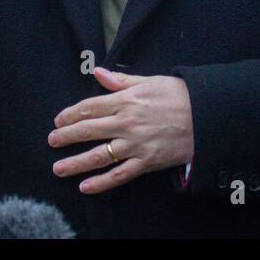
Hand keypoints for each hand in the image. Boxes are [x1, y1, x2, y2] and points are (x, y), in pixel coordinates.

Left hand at [48, 68, 193, 194]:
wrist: (207, 116)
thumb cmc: (179, 95)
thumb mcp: (149, 81)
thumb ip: (121, 80)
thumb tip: (98, 72)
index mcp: (126, 100)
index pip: (90, 107)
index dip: (71, 114)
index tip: (58, 120)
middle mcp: (126, 123)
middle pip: (89, 131)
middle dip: (66, 137)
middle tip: (52, 141)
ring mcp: (135, 145)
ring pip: (99, 156)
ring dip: (76, 163)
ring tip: (58, 168)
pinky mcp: (146, 162)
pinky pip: (119, 175)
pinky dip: (101, 183)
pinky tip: (85, 187)